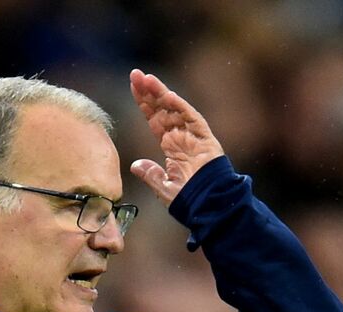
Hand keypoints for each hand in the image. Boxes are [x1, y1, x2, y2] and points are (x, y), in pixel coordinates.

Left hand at [129, 69, 223, 205]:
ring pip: (175, 109)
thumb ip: (151, 174)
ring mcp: (194, 136)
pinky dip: (180, 106)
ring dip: (161, 93)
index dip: (144, 104)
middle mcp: (182, 137)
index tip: (133, 87)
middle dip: (149, 92)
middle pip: (163, 109)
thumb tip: (135, 164)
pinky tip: (167, 95)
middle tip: (135, 74)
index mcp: (172, 146)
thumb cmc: (189, 200)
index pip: (155, 120)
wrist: (209, 206)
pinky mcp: (205, 138)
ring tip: (146, 78)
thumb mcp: (163, 187)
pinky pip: (192, 118)